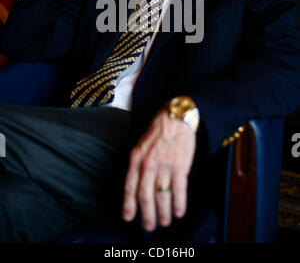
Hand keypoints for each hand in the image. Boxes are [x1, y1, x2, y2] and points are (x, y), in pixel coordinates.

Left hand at [122, 108, 195, 231]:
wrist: (176, 117)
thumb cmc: (159, 129)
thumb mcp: (141, 144)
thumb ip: (138, 163)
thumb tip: (137, 183)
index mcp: (136, 158)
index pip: (130, 186)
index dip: (129, 204)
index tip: (128, 217)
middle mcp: (148, 164)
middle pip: (144, 195)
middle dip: (146, 214)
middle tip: (149, 226)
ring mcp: (164, 165)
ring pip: (161, 195)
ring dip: (163, 212)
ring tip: (165, 221)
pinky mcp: (180, 166)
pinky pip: (178, 190)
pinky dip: (179, 203)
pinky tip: (179, 211)